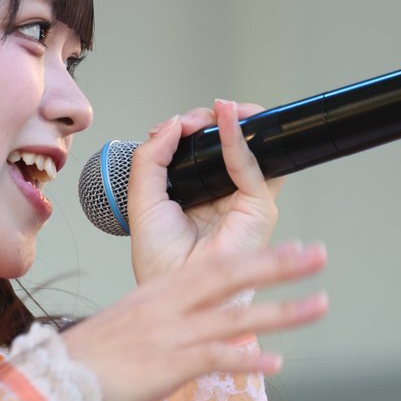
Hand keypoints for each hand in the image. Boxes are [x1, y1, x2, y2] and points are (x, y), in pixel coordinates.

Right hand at [61, 241, 326, 400]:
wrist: (51, 385)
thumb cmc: (88, 360)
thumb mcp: (130, 326)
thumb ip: (165, 318)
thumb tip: (196, 322)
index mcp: (159, 292)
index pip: (215, 264)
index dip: (257, 255)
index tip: (293, 249)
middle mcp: (166, 305)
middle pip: (230, 275)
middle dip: (278, 265)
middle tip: (318, 254)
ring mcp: (167, 335)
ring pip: (234, 315)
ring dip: (281, 311)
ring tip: (319, 304)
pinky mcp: (164, 367)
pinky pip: (213, 359)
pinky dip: (246, 359)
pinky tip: (275, 363)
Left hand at [129, 99, 282, 283]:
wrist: (171, 291)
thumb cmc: (159, 259)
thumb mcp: (142, 198)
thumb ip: (151, 158)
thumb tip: (173, 124)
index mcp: (194, 192)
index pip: (199, 149)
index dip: (188, 130)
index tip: (171, 127)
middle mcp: (222, 194)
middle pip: (226, 143)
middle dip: (211, 121)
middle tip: (194, 118)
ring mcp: (242, 200)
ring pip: (248, 147)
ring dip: (235, 120)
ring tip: (218, 108)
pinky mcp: (258, 208)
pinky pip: (251, 166)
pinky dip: (238, 139)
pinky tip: (225, 121)